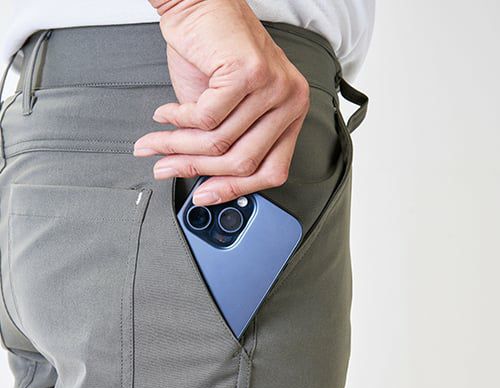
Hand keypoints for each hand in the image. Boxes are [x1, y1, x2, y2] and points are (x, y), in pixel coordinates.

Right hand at [135, 0, 309, 205]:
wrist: (200, 6)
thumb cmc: (214, 54)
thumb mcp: (226, 112)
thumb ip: (224, 147)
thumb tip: (205, 182)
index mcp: (290, 115)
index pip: (270, 171)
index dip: (234, 190)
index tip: (206, 196)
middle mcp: (289, 101)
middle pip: (243, 162)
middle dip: (196, 169)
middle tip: (166, 168)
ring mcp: (273, 87)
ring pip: (220, 142)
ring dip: (178, 145)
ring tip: (156, 141)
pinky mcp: (248, 72)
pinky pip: (206, 118)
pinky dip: (178, 119)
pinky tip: (166, 113)